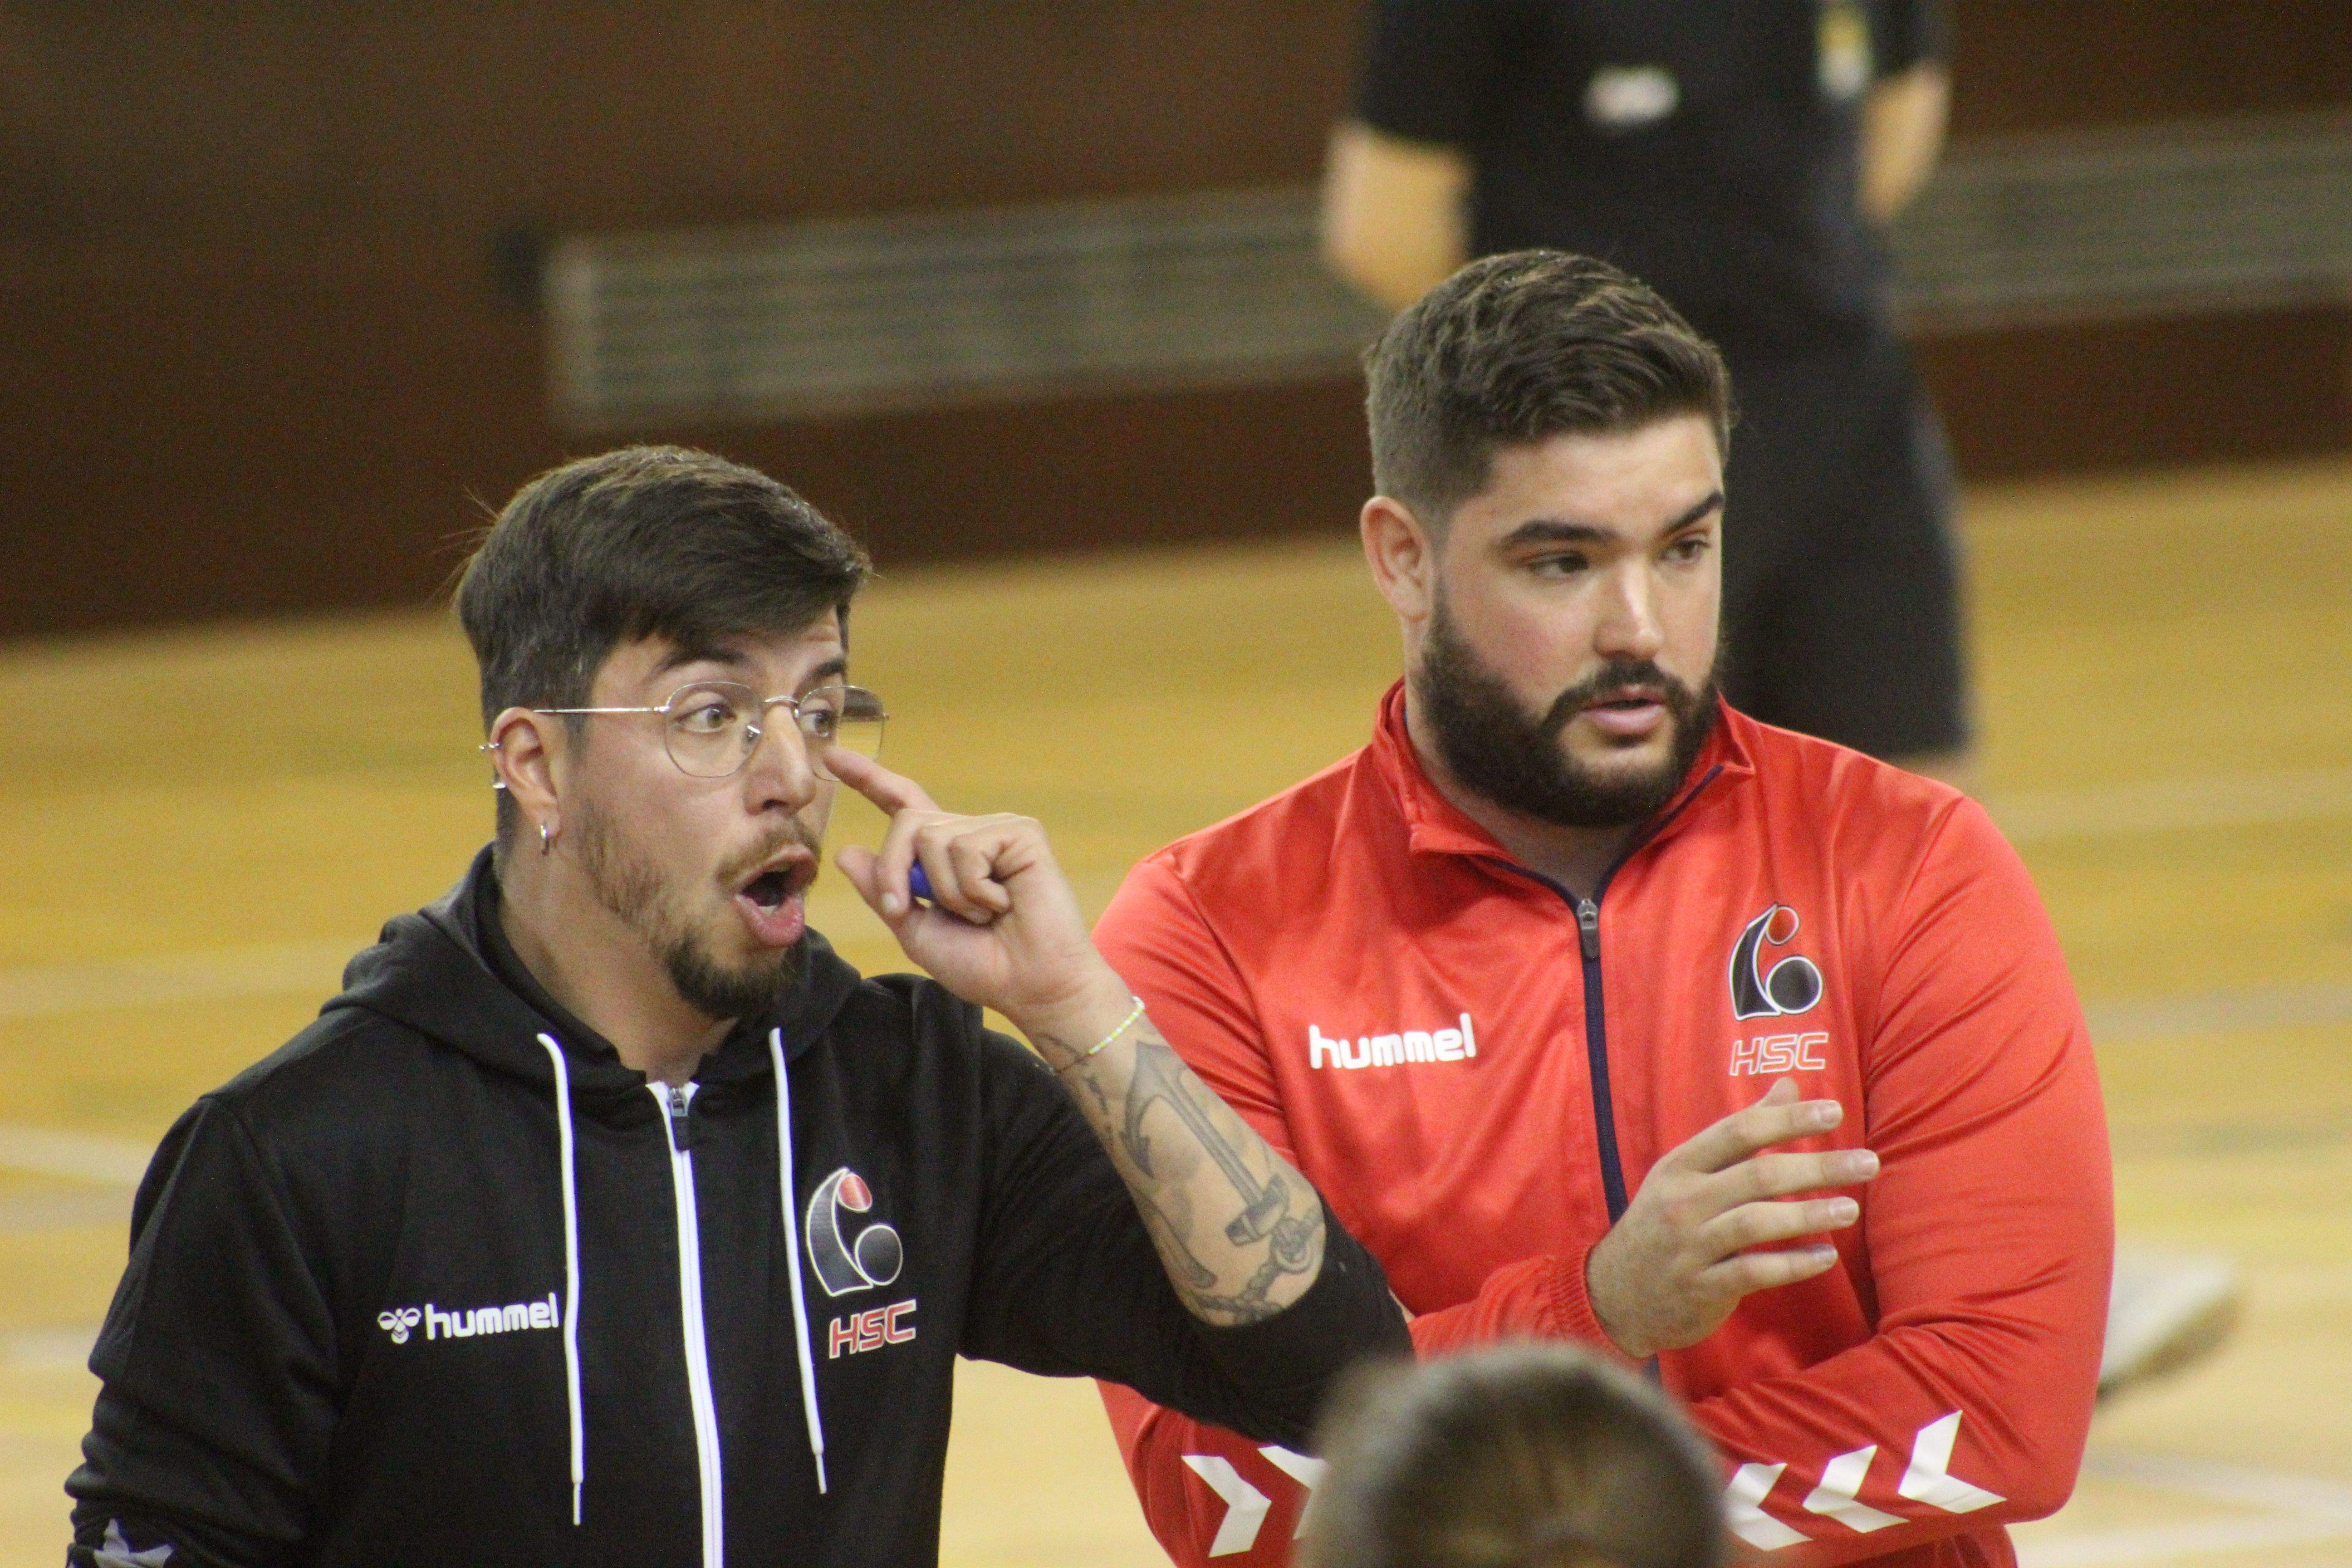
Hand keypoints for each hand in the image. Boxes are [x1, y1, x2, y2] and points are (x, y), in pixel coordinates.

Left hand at [828, 751, 1128, 1037]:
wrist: (1031, 985)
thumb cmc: (983, 965)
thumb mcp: (914, 931)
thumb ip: (883, 891)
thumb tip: (848, 852)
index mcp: (943, 856)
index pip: (902, 805)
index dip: (868, 779)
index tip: (834, 756)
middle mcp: (968, 834)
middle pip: (907, 822)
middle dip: (897, 872)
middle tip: (913, 911)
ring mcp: (996, 830)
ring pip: (933, 837)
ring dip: (947, 892)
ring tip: (983, 914)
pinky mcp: (1021, 833)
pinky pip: (966, 848)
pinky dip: (975, 889)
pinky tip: (1003, 905)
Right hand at [1585, 1078, 1878, 1358]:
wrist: (1616, 1295)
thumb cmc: (1664, 1223)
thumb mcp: (1689, 1173)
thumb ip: (1741, 1132)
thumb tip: (1790, 1086)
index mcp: (1680, 1165)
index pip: (1738, 1131)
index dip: (1787, 1120)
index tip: (1834, 1112)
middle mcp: (1683, 1201)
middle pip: (1757, 1175)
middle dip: (1817, 1166)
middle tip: (1868, 1162)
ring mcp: (1690, 1245)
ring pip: (1757, 1222)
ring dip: (1809, 1214)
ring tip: (1850, 1209)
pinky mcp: (1702, 1287)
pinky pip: (1754, 1272)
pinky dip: (1793, 1265)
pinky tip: (1826, 1257)